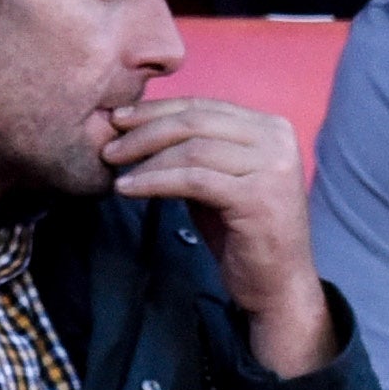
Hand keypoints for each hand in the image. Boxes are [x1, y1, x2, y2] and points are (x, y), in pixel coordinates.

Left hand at [94, 90, 328, 369]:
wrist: (278, 282)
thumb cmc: (244, 231)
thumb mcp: (220, 177)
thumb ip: (196, 148)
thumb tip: (138, 123)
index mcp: (271, 128)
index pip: (204, 106)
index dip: (156, 110)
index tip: (118, 120)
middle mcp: (278, 141)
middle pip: (195, 122)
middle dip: (144, 131)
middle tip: (110, 146)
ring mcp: (272, 168)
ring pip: (191, 149)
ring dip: (145, 159)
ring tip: (116, 170)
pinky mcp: (258, 197)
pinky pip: (192, 179)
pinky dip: (154, 182)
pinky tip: (128, 189)